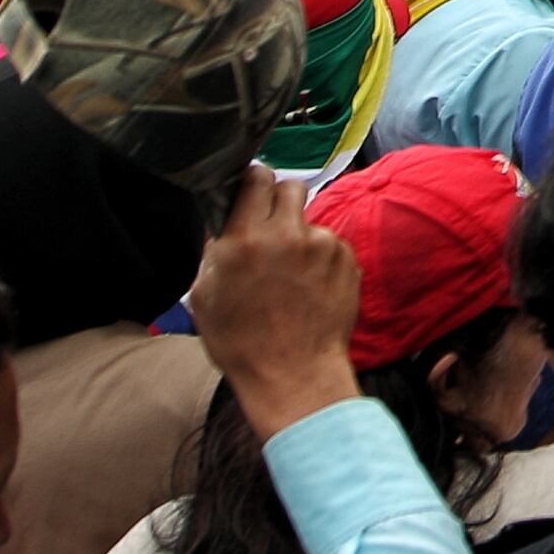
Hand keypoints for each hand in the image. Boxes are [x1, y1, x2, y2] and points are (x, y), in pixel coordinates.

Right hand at [187, 168, 363, 432]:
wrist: (294, 374)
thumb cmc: (242, 343)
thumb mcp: (205, 296)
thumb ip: (215, 252)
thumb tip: (224, 224)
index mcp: (246, 239)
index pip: (255, 178)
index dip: (252, 181)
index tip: (250, 190)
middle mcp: (287, 234)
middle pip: (290, 186)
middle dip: (278, 201)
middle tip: (271, 227)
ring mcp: (323, 245)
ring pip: (310, 220)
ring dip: (299, 236)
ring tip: (290, 273)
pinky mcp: (348, 260)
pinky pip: (331, 245)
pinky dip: (320, 258)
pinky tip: (310, 288)